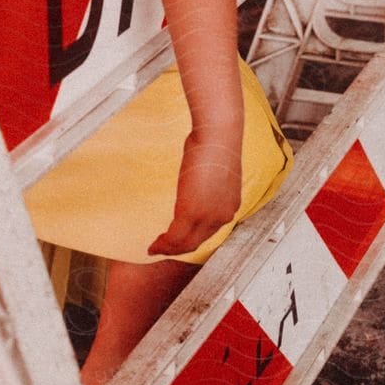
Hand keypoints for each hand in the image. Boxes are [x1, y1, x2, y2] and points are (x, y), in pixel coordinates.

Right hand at [148, 128, 241, 258]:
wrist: (217, 136)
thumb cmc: (216, 144)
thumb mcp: (215, 172)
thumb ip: (207, 187)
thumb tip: (195, 185)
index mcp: (230, 206)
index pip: (209, 231)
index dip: (192, 238)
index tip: (178, 238)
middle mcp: (223, 216)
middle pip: (198, 242)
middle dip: (178, 248)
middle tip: (163, 249)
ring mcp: (208, 216)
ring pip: (186, 244)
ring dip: (168, 249)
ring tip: (155, 248)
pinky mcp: (191, 212)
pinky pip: (175, 236)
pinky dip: (163, 244)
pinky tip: (154, 244)